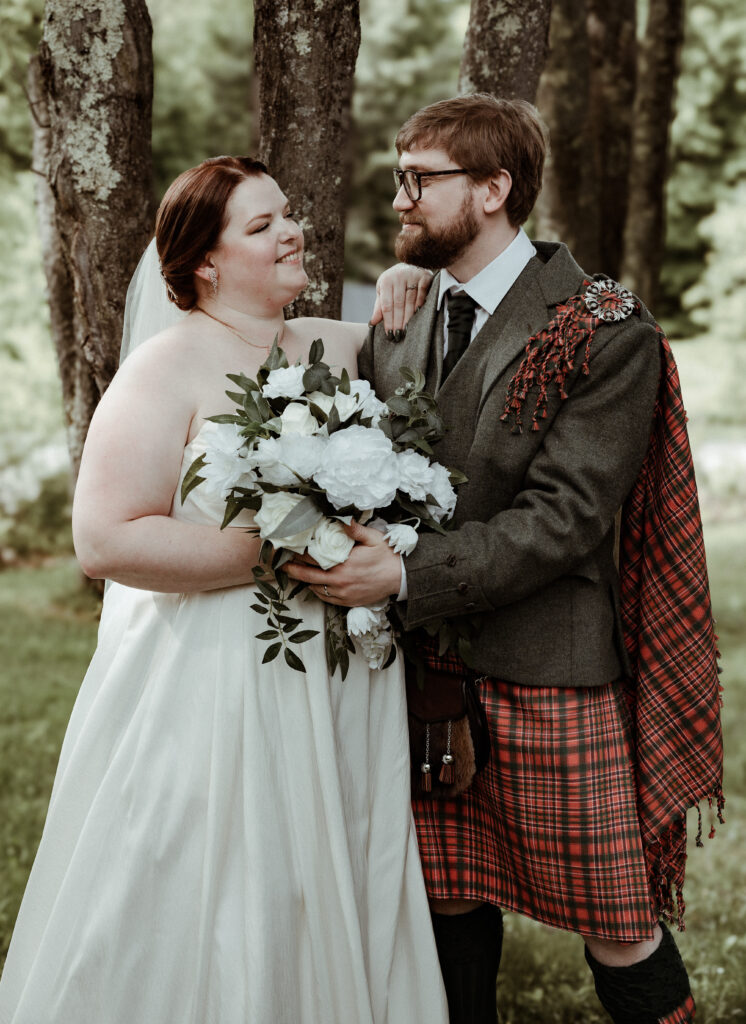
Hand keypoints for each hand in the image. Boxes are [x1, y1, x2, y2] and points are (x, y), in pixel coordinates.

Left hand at [286, 521, 401, 605]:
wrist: (401, 578)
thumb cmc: (387, 556)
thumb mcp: (373, 538)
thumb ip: (354, 529)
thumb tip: (341, 518)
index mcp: (343, 564)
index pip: (314, 558)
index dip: (299, 553)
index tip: (288, 548)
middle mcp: (340, 581)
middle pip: (308, 576)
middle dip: (292, 570)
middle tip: (281, 564)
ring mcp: (343, 594)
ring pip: (315, 588)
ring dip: (305, 581)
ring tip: (295, 573)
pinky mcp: (347, 602)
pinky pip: (326, 598)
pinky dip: (317, 591)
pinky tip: (314, 584)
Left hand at [369, 263, 432, 336]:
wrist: (412, 263)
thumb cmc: (395, 282)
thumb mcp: (384, 291)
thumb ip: (379, 307)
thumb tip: (372, 323)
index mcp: (386, 280)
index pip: (387, 304)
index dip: (388, 320)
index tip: (389, 334)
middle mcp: (398, 276)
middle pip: (398, 304)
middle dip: (398, 321)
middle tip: (399, 335)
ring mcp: (412, 275)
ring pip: (410, 300)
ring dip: (409, 316)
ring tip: (407, 330)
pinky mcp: (425, 276)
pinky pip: (422, 292)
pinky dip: (420, 304)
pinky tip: (418, 315)